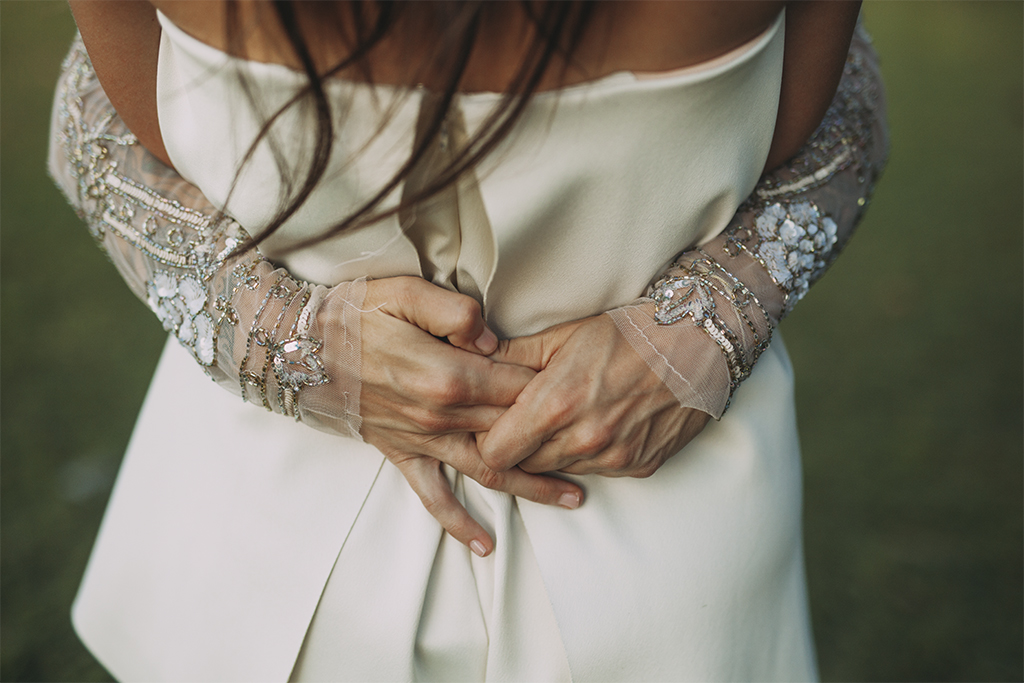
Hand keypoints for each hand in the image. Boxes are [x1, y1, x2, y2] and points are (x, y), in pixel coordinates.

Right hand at [322, 277, 583, 555]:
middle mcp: (440, 415)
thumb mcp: (404, 291)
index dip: (552, 386)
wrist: (296, 349)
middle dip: (559, 438)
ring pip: (489, 469)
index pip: (517, 384)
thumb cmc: (353, 314)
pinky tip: (485, 544)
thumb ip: (456, 311)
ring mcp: (421, 440)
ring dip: (533, 486)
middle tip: (600, 441)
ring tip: (575, 499)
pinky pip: (432, 497)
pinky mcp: (401, 454)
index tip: (584, 388)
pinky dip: (458, 523)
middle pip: (513, 429)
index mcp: (448, 373)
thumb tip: (493, 337)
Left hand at [478, 313, 710, 476]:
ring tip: (564, 415)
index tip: (493, 418)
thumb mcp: (564, 335)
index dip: (487, 438)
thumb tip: (467, 362)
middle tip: (524, 416)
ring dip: (551, 451)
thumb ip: (511, 357)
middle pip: (522, 467)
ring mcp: (614, 458)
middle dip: (517, 445)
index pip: (494, 453)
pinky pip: (594, 471)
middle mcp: (584, 439)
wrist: (700, 343)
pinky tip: (597, 423)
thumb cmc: (628, 332)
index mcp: (557, 403)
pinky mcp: (638, 467)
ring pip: (558, 471)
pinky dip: (586, 454)